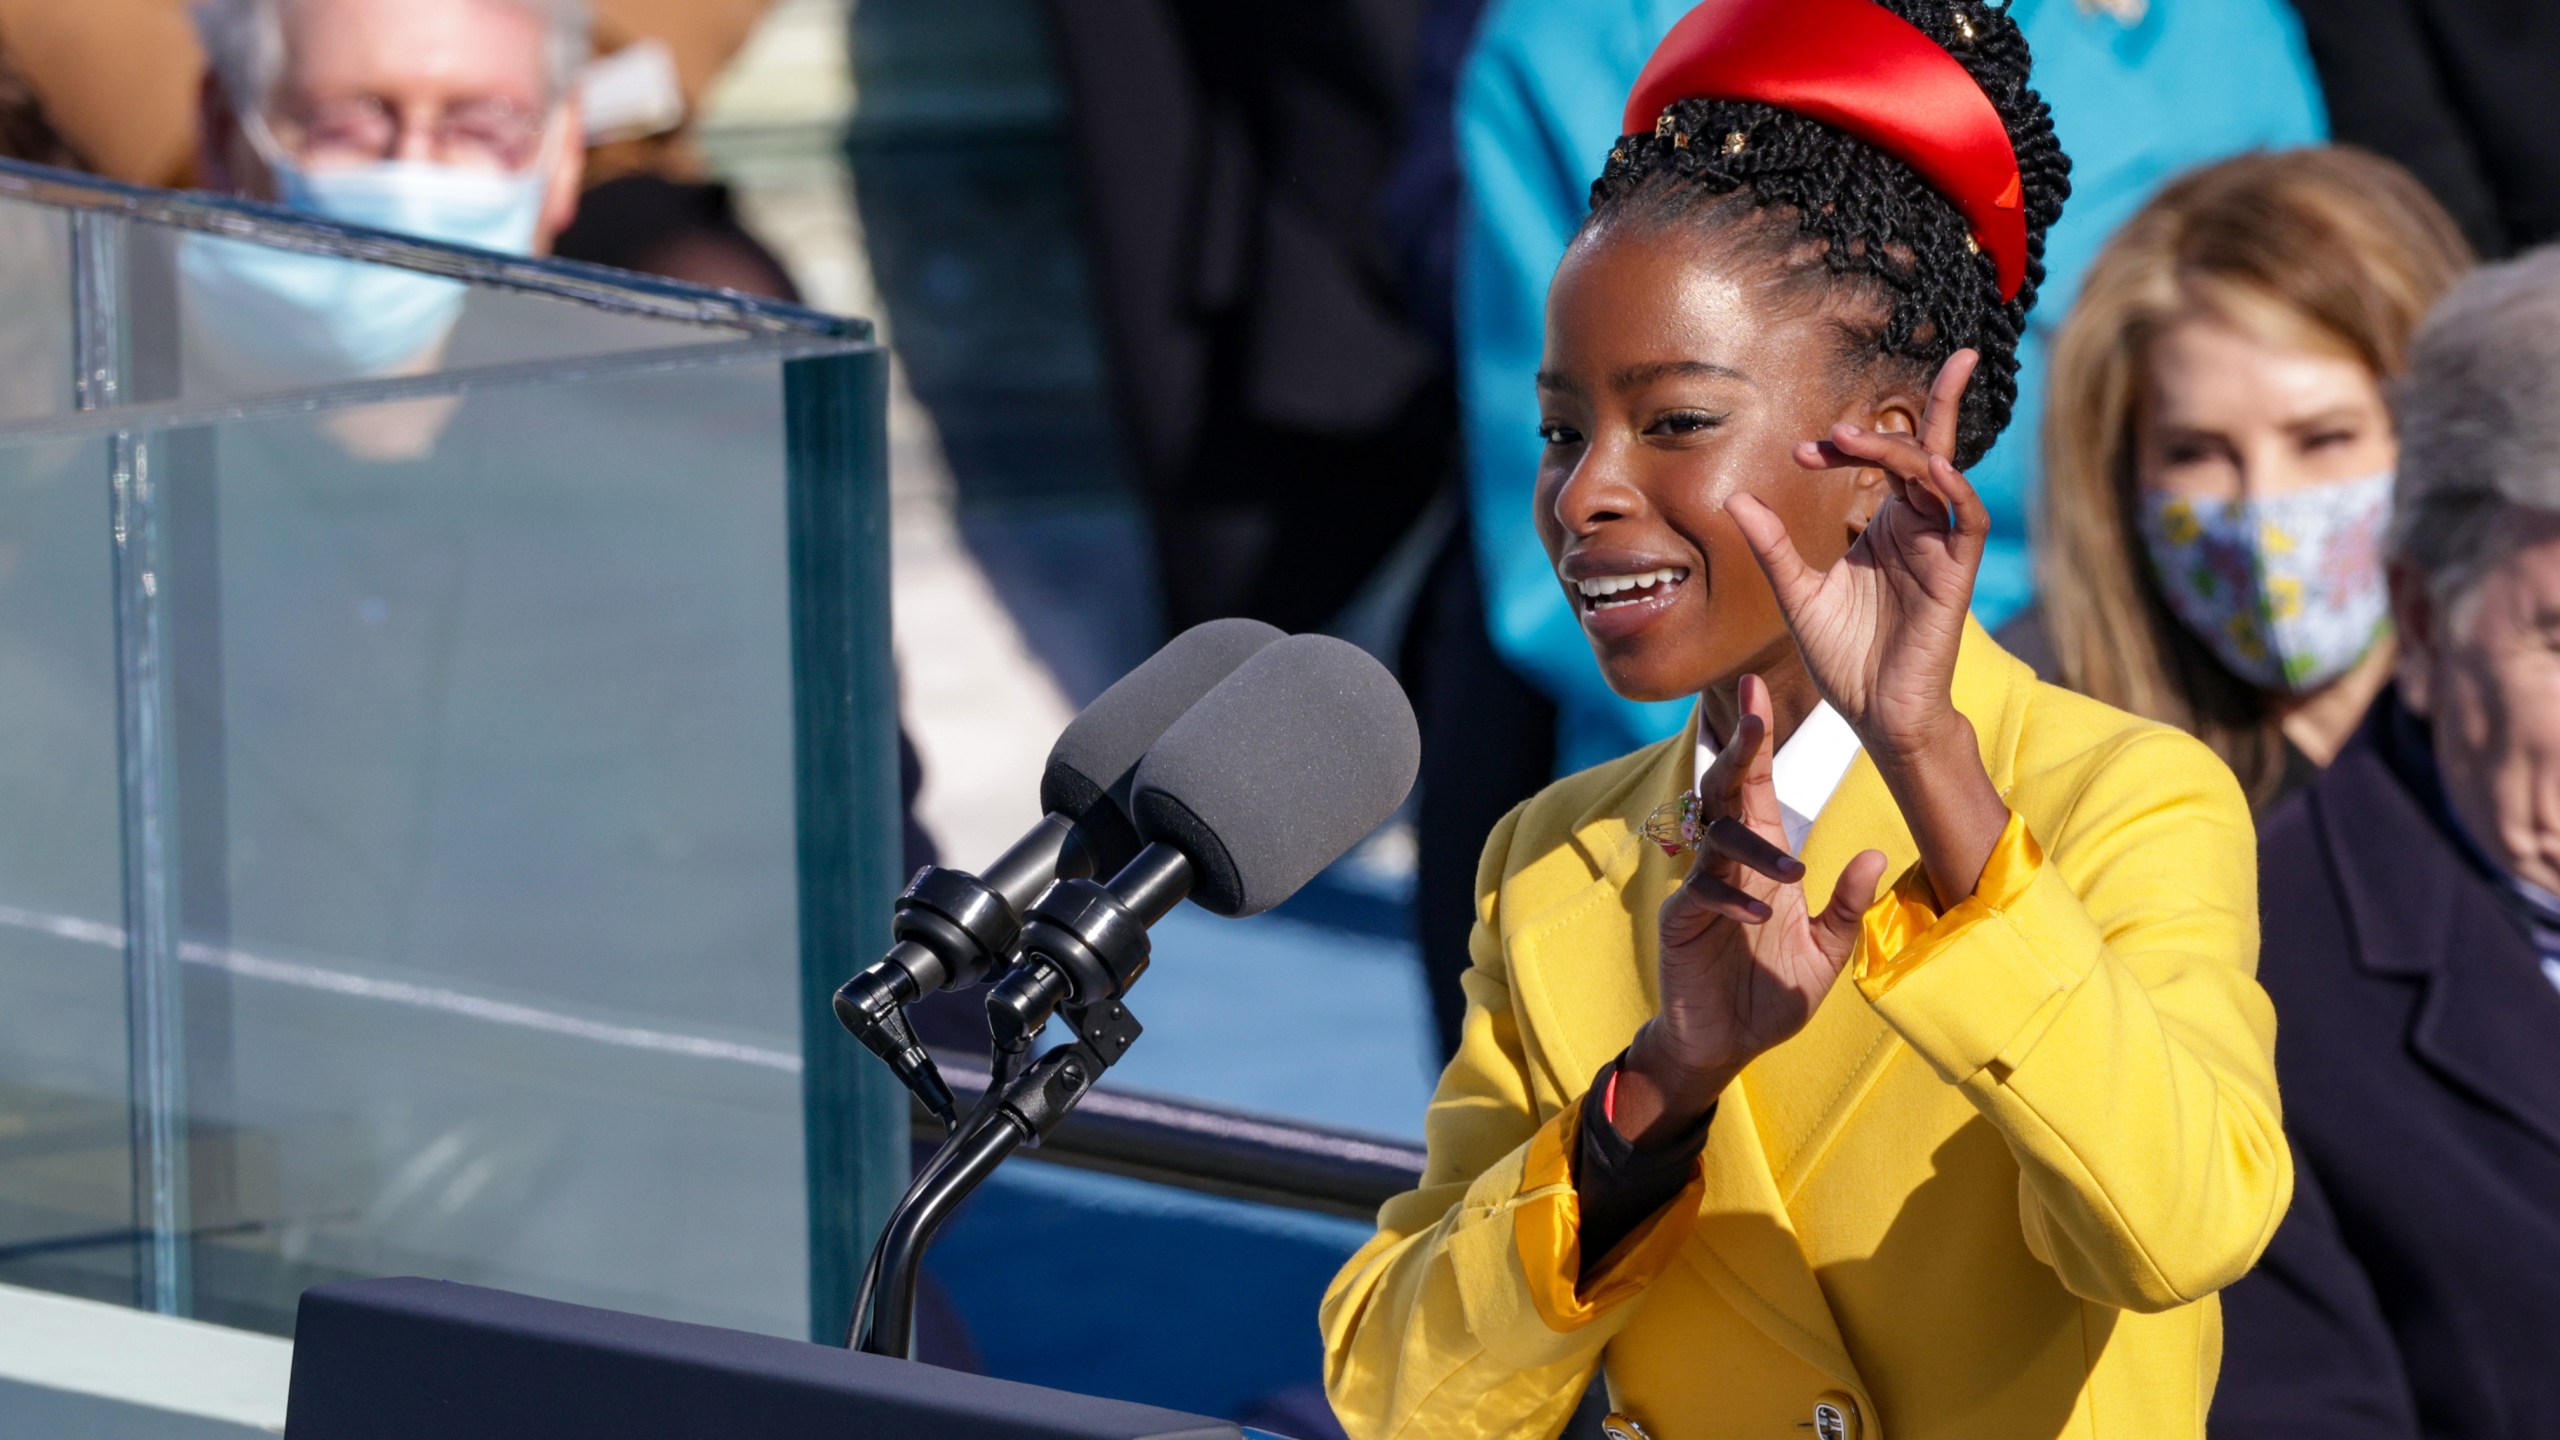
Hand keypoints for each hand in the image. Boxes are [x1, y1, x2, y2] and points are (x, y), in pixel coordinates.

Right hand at [1615, 675, 1887, 1145]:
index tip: (1759, 688)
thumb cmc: (1771, 993)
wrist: (1725, 1045)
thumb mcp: (1827, 952)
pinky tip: (1758, 914)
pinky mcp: (1680, 923)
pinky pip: (1700, 896)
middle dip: (1737, 751)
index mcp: (1761, 859)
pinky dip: (1730, 900)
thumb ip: (1847, 906)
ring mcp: (1698, 890)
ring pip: (1714, 841)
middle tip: (1751, 712)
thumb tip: (1873, 854)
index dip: (1756, 739)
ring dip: (1752, 849)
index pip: (1755, 786)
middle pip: (1724, 792)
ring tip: (1791, 874)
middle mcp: (1726, 864)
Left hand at [1727, 349, 1986, 763]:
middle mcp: (1918, 527)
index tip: (1802, 452)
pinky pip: (1968, 521)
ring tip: (1853, 437)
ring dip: (1904, 448)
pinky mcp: (1956, 575)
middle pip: (1928, 450)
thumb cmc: (1844, 657)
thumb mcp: (1797, 594)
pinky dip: (1956, 491)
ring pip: (1940, 475)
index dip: (1847, 445)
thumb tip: (1735, 498)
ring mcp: (1939, 548)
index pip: (1882, 459)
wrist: (1873, 713)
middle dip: (1933, 402)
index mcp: (1886, 526)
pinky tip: (1933, 469)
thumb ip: (1773, 546)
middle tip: (1865, 402)